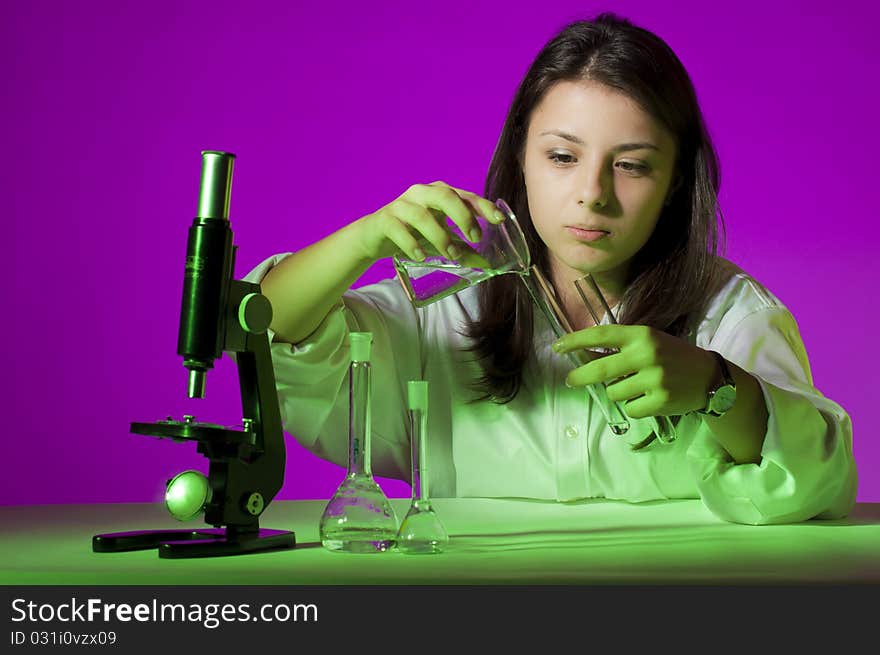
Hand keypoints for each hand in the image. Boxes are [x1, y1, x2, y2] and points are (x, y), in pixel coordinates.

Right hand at [352, 181, 506, 265]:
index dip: (482, 206)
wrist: (374, 236)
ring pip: (422, 215)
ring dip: (440, 236)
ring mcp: (401, 205)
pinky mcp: (385, 219)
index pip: (465, 195)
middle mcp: (421, 193)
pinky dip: (412, 244)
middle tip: (475, 238)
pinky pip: (399, 229)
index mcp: (439, 194)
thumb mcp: (439, 240)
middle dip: (462, 216)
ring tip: (451, 255)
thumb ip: (462, 249)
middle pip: (445, 196)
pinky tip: (421, 257)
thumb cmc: (412, 233)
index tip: (498, 220)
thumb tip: (487, 265)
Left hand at [553, 325, 716, 418]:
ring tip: (637, 387)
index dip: (575, 341)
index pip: (600, 335)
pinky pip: (629, 408)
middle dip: (579, 377)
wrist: (709, 376)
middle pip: (600, 369)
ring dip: (618, 392)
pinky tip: (649, 398)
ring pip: (614, 392)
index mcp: (641, 335)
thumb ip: (619, 348)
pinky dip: (634, 406)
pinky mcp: (660, 401)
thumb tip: (582, 356)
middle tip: (570, 381)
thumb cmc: (671, 356)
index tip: (558, 347)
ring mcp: (654, 379)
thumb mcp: (648, 342)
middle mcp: (647, 354)